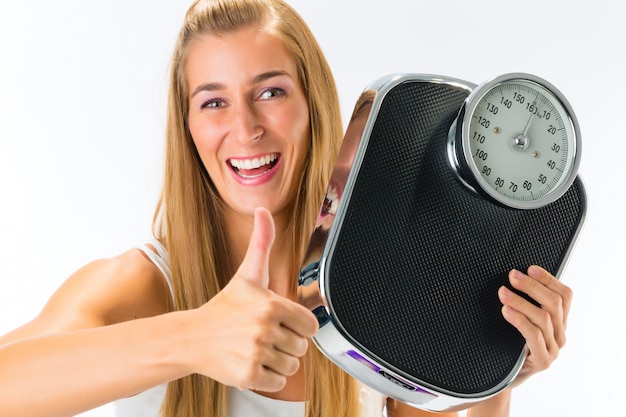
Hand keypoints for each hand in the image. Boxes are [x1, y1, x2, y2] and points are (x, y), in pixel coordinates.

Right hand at [188, 207, 318, 390]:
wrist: (193, 337)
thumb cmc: (225, 307)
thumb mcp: (247, 274)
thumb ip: (262, 242)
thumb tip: (263, 211)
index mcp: (271, 304)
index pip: (310, 326)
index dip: (298, 325)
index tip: (281, 322)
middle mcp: (265, 329)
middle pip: (302, 347)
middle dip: (287, 343)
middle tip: (264, 335)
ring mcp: (256, 353)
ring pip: (292, 366)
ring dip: (277, 361)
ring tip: (256, 348)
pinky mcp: (248, 376)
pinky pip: (278, 383)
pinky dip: (268, 378)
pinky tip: (251, 362)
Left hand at [498, 265, 572, 387]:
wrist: (501, 378)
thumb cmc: (508, 345)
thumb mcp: (519, 321)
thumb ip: (523, 303)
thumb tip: (511, 276)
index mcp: (559, 322)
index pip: (564, 296)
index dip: (549, 279)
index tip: (530, 268)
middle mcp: (560, 335)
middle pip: (554, 303)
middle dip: (532, 286)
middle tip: (512, 276)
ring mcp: (553, 349)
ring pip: (543, 317)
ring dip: (521, 301)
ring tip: (502, 293)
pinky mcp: (543, 361)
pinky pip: (534, 335)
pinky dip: (520, 320)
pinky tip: (506, 311)